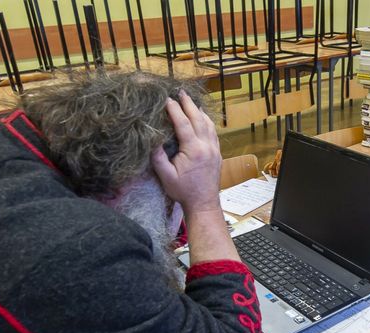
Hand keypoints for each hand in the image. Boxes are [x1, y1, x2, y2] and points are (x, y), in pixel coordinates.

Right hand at [151, 92, 221, 215]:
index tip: (167, 99)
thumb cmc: (183, 192)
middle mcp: (206, 146)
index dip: (175, 110)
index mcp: (193, 150)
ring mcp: (214, 149)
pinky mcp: (217, 153)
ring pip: (208, 124)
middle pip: (198, 118)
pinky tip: (202, 118)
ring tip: (190, 101)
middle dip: (189, 104)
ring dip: (199, 110)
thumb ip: (158, 158)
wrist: (203, 203)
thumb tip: (151, 140)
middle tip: (181, 92)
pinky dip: (207, 121)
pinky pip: (213, 132)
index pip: (183, 124)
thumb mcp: (166, 177)